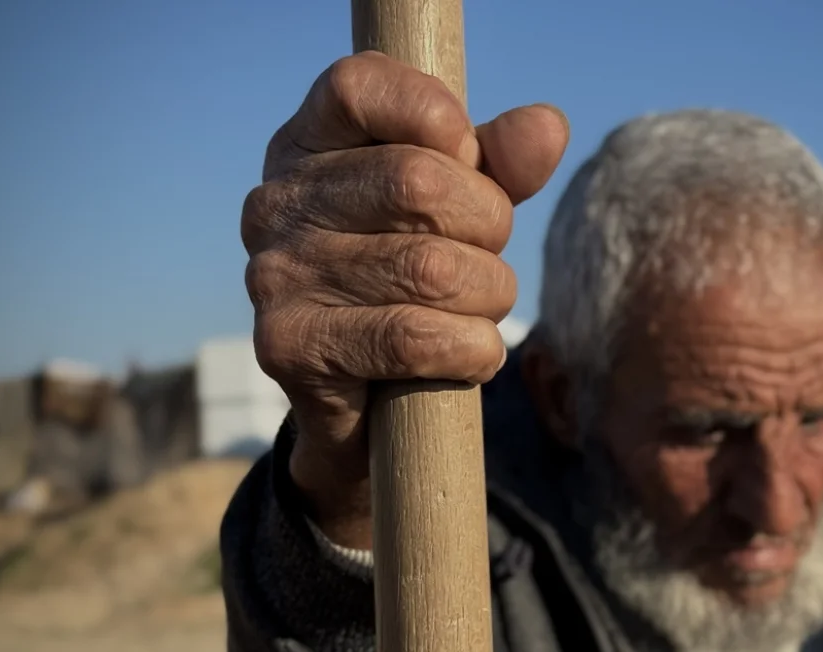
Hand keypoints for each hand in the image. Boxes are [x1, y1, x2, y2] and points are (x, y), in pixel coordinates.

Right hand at [241, 51, 568, 544]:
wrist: (359, 403)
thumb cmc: (413, 279)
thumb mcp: (459, 209)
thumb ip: (499, 164)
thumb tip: (547, 127)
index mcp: (309, 144)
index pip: (359, 85)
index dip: (433, 114)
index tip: (466, 155)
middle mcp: (277, 202)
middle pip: (421, 182)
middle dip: (489, 226)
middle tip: (489, 256)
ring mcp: (275, 274)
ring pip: (433, 269)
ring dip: (489, 297)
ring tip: (481, 309)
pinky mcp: (288, 346)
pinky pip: (415, 337)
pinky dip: (471, 350)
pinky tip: (471, 353)